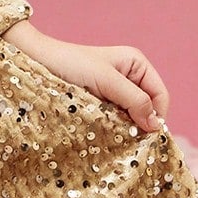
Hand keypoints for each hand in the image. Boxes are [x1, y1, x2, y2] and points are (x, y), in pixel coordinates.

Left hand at [3, 25, 169, 134]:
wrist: (36, 61)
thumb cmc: (71, 65)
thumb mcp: (106, 80)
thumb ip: (134, 100)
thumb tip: (155, 125)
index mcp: (137, 65)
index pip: (161, 96)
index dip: (157, 115)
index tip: (144, 134)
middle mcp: (130, 77)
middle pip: (148, 108)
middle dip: (140, 122)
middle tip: (125, 136)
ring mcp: (115, 92)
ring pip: (132, 117)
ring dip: (125, 127)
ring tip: (111, 131)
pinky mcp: (101, 103)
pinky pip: (116, 120)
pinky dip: (113, 127)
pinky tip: (103, 130)